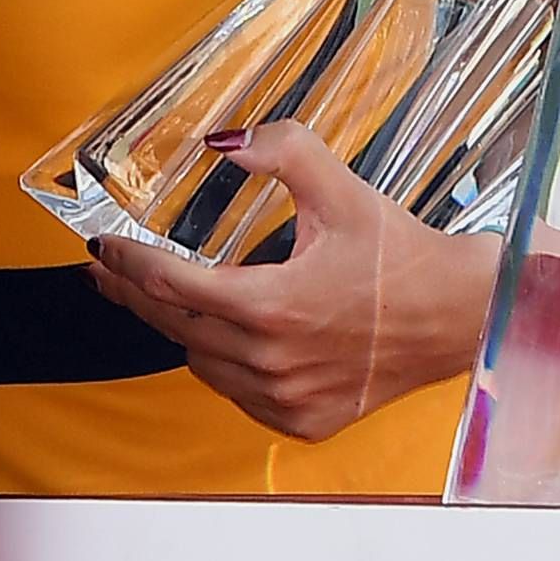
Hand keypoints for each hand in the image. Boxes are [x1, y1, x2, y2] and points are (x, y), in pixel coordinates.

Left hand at [86, 120, 501, 443]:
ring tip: (166, 297)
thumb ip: (281, 149)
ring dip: (180, 329)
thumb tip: (222, 140)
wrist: (459, 316)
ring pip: (201, 363)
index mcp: (271, 305)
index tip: (100, 246)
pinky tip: (223, 335)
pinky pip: (237, 392)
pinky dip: (222, 362)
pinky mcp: (303, 421)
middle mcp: (271, 361)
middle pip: (173, 326)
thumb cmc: (399, 253)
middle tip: (107, 269)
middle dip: (133, 294)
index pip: (170, 286)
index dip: (127, 262)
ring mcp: (286, 398)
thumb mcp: (340, 188)